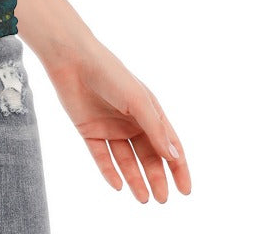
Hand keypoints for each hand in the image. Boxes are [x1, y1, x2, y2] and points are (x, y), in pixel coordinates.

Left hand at [42, 38, 191, 203]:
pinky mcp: (89, 130)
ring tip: (144, 199)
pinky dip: (110, 172)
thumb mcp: (137, 101)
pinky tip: (118, 185)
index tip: (185, 190)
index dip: (178, 167)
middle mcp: (130, 121)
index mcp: (148, 111)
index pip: (168, 144)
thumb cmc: (109, 74)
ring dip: (135, 179)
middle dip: (156, 177)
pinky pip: (102, 156)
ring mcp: (109, 127)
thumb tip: (173, 157)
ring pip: (126, 160)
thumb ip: (155, 129)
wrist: (72, 59)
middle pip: (148, 156)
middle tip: (162, 199)